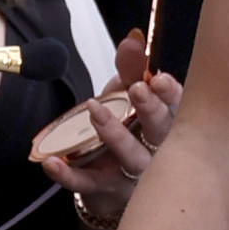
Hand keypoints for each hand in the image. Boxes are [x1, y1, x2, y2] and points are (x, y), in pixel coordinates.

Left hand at [58, 33, 185, 229]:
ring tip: (95, 111)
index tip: (158, 79)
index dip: (171, 94)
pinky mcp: (106, 190)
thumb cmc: (128, 131)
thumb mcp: (128, 96)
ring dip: (114, 135)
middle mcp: (157, 150)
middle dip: (151, 110)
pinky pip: (86, 183)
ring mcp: (133, 174)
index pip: (178, 107)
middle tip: (137, 89)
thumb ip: (130, 68)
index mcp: (167, 123)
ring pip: (130, 158)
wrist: (112, 182)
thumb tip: (133, 39)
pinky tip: (50, 161)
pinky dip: (67, 174)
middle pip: (161, 133)